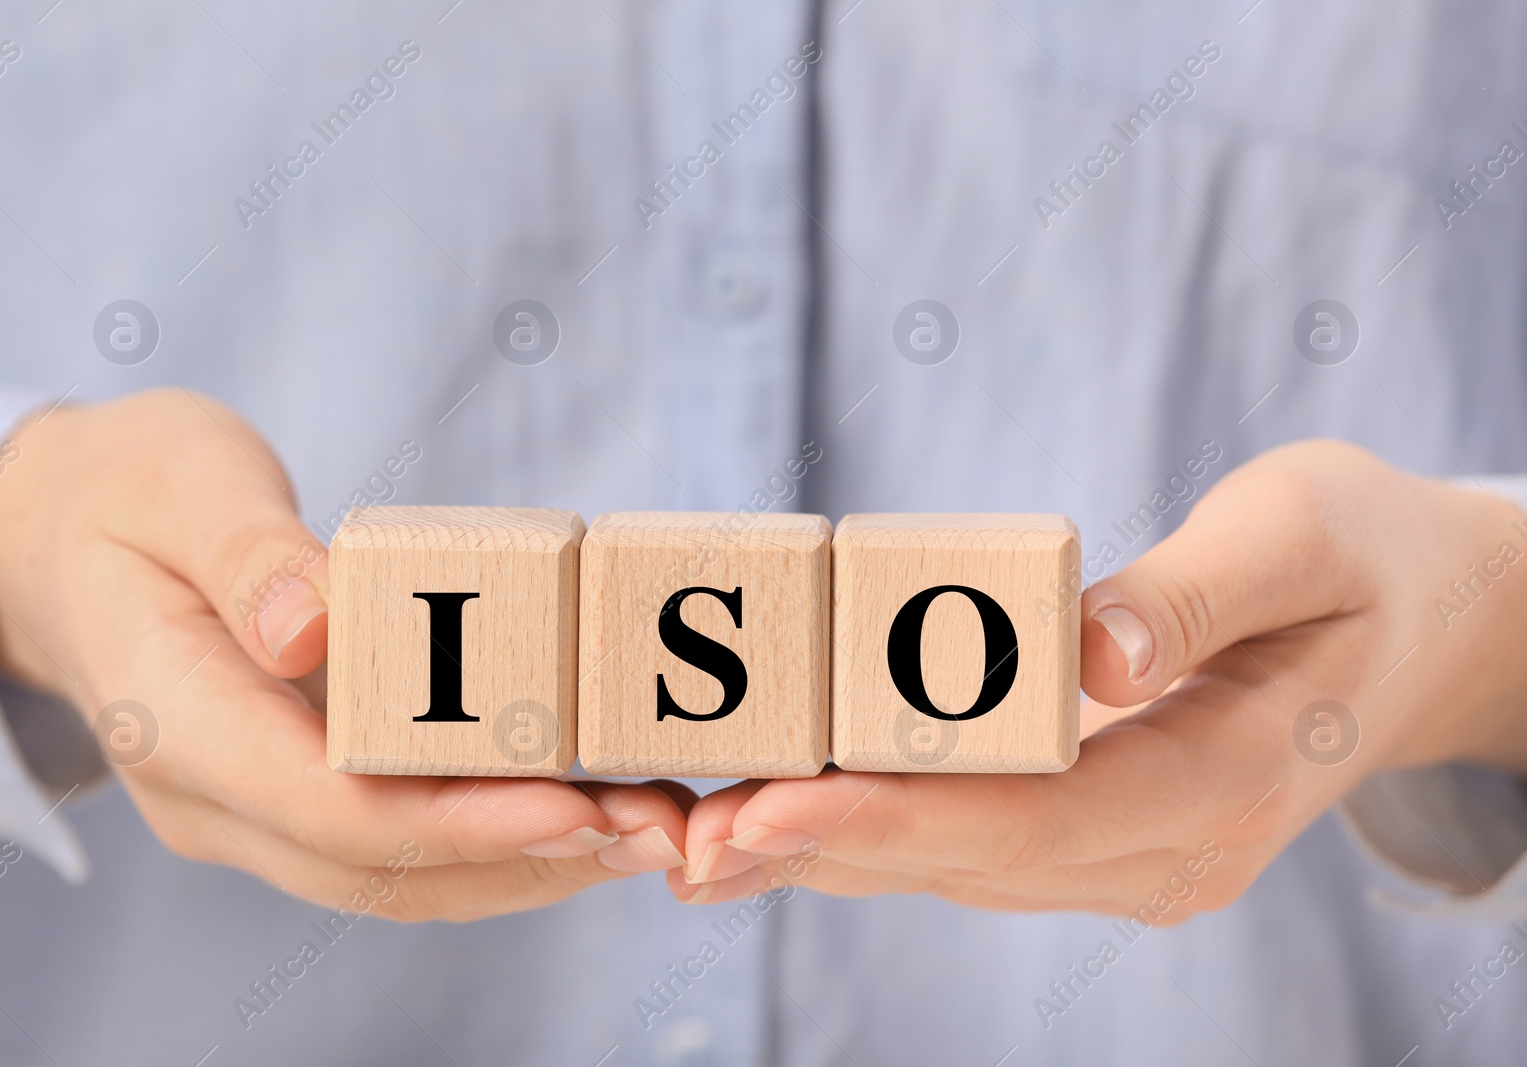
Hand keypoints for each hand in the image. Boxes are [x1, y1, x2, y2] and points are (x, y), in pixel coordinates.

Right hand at [0, 388, 688, 918]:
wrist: (68, 542)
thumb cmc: (133, 494)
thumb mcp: (184, 482)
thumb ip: (248, 555)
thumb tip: (314, 628)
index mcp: (171, 717)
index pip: (328, 805)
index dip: (459, 819)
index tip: (578, 804)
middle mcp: (210, 794)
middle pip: (381, 868)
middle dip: (526, 859)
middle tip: (657, 832)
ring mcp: (249, 809)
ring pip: (400, 880)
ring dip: (529, 867)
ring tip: (649, 832)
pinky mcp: (292, 796)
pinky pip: (400, 845)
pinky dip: (496, 839)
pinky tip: (587, 809)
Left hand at [676, 441, 1526, 915]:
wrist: (1419, 629)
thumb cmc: (1362, 561)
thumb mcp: (1303, 535)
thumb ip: (1199, 591)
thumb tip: (1092, 653)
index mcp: (1227, 779)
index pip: (1036, 816)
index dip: (893, 814)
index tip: (766, 804)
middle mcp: (1169, 852)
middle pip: (969, 860)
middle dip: (817, 847)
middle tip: (675, 840)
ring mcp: (1134, 859)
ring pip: (953, 866)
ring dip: (819, 852)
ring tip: (682, 841)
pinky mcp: (1097, 836)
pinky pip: (967, 843)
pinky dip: (863, 831)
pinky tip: (764, 819)